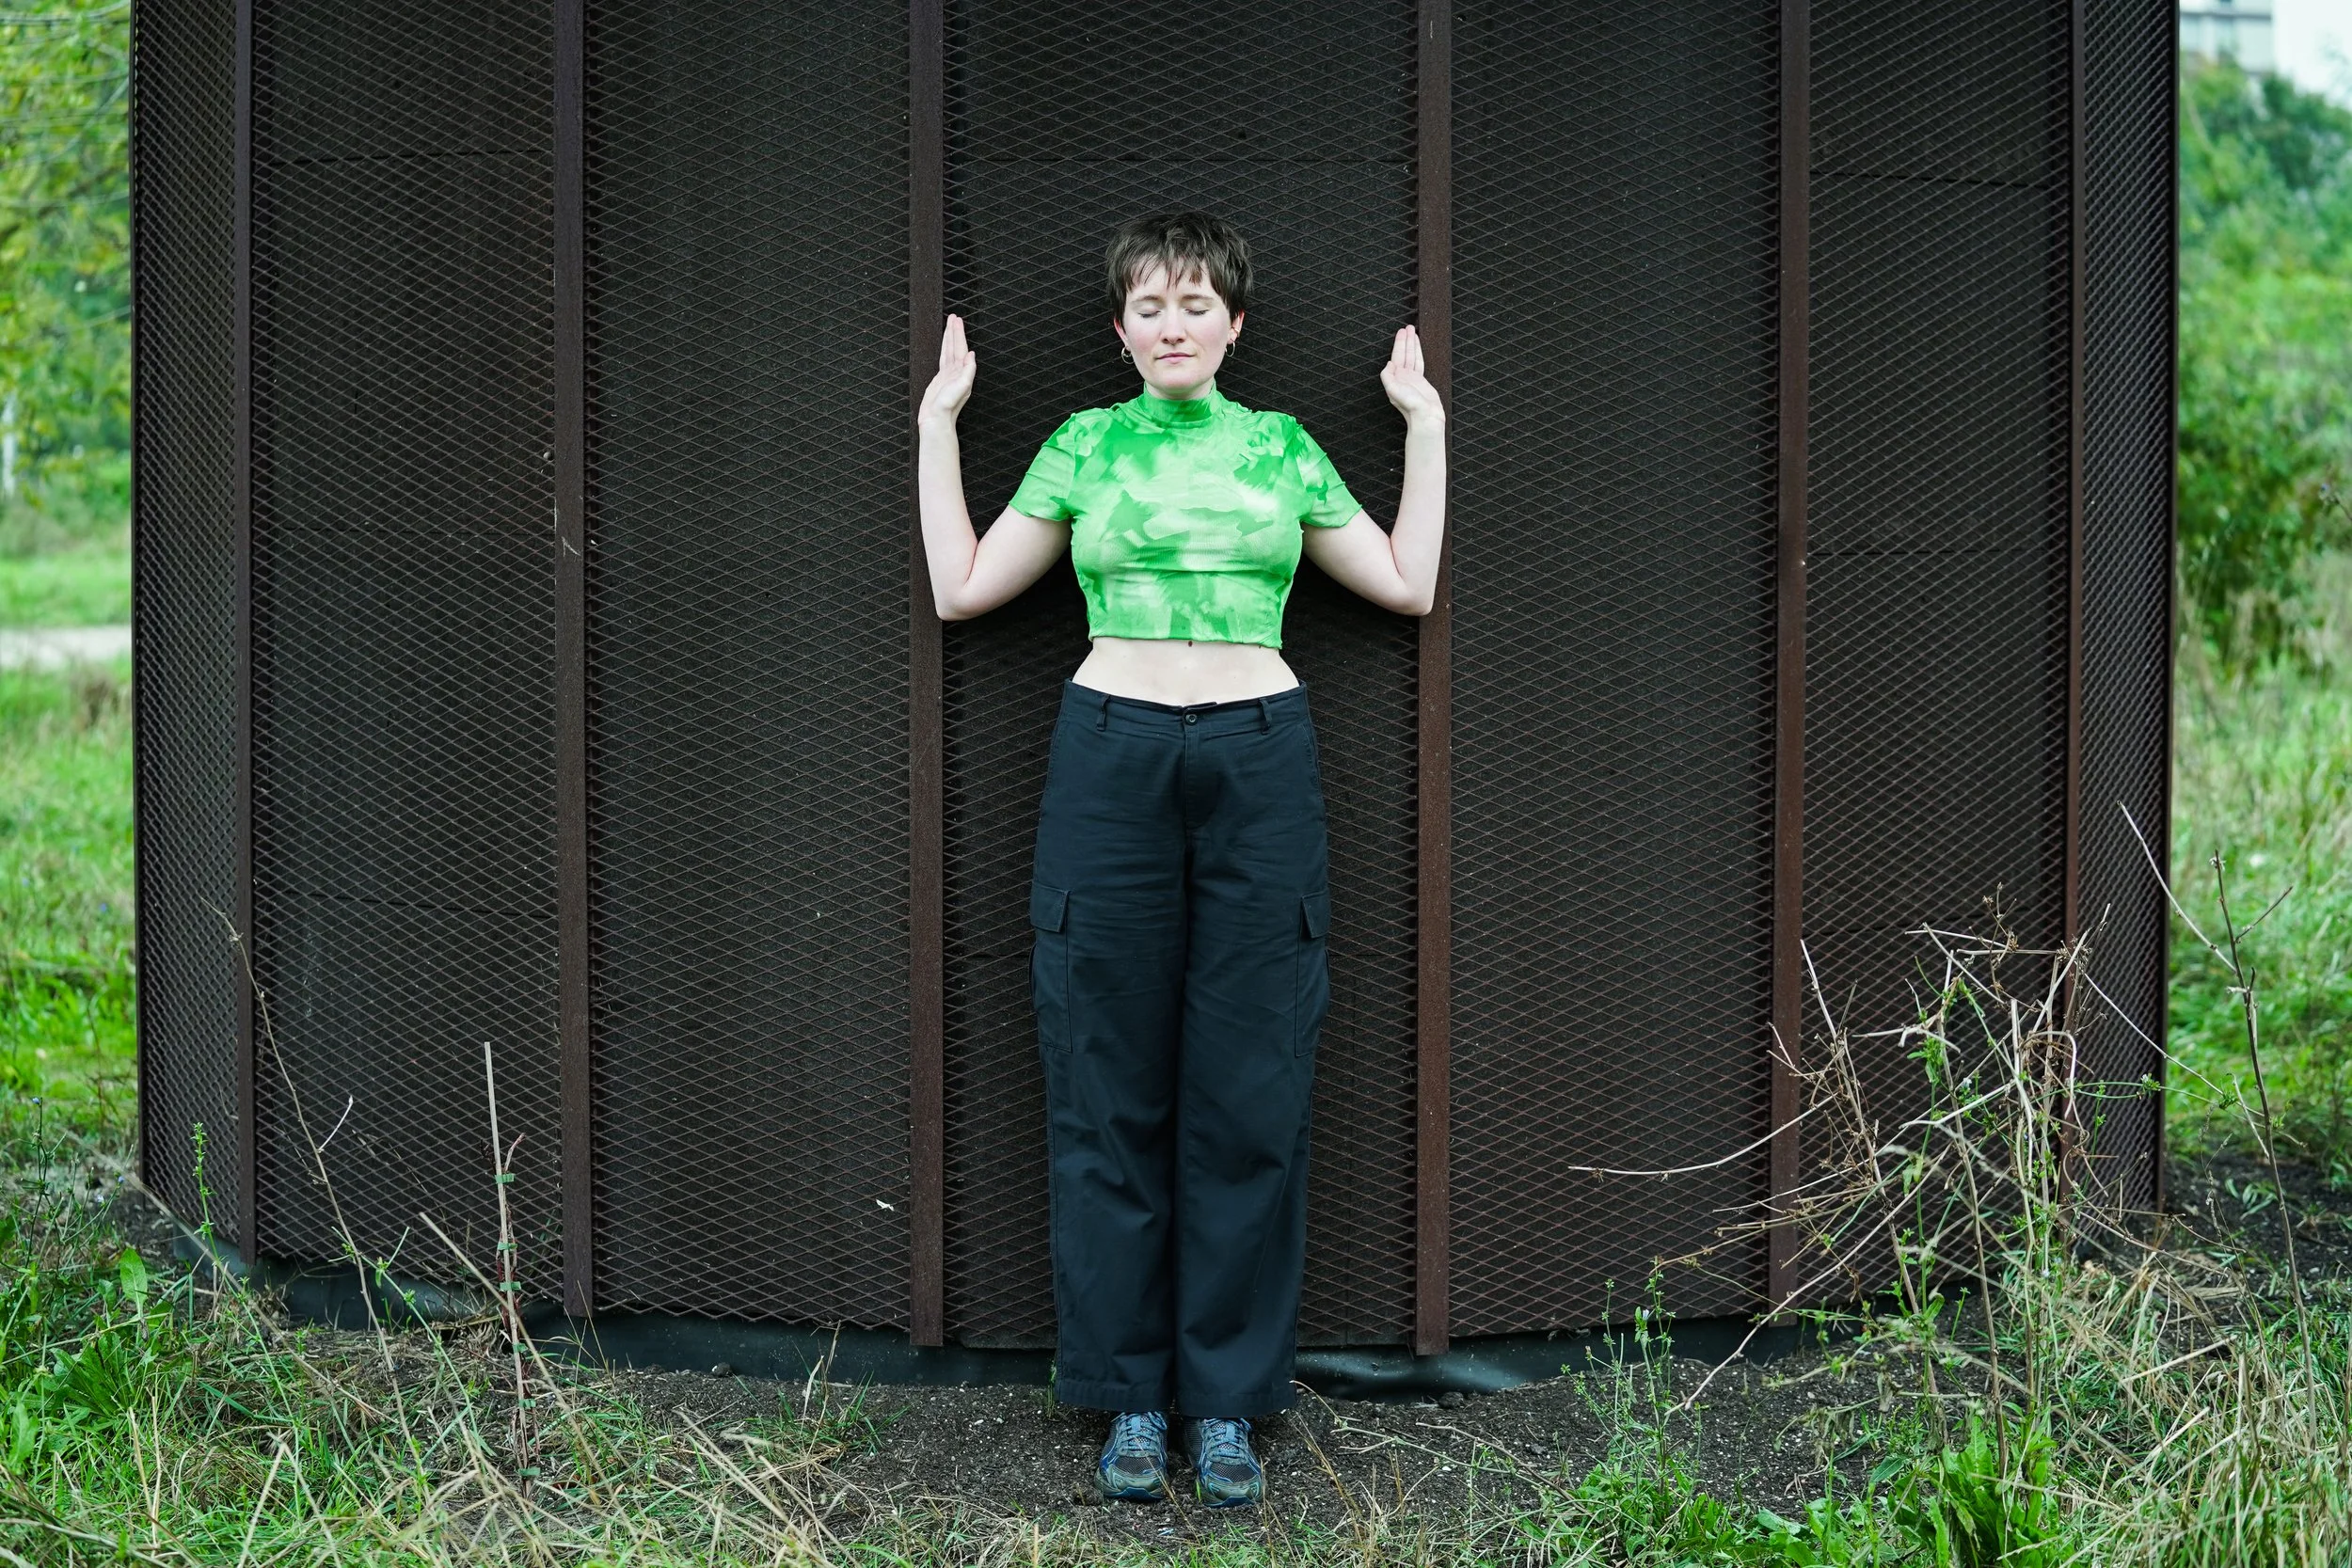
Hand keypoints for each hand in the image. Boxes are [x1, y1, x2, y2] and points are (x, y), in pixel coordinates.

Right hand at [919, 313, 976, 429]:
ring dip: (950, 338)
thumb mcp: (961, 388)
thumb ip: (968, 372)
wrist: (936, 420)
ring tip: (949, 325)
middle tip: (954, 317)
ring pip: (949, 351)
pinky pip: (943, 358)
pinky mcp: (940, 379)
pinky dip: (945, 349)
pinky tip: (946, 345)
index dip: (959, 335)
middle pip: (956, 346)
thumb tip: (971, 355)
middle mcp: (957, 372)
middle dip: (955, 332)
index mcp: (962, 372)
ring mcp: (948, 374)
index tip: (957, 322)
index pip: (961, 348)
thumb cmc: (948, 408)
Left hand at [1378, 324, 1442, 426]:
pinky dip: (1418, 353)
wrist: (1426, 416)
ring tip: (1413, 332)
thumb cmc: (1410, 406)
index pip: (1396, 356)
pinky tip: (1417, 346)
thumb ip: (1387, 376)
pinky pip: (1418, 362)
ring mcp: (1411, 378)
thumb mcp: (1393, 391)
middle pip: (1403, 354)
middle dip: (1405, 340)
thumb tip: (1388, 364)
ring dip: (1412, 344)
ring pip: (1411, 356)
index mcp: (1394, 378)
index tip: (1401, 332)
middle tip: (1408, 327)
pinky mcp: (1421, 380)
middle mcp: (1402, 377)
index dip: (1399, 344)